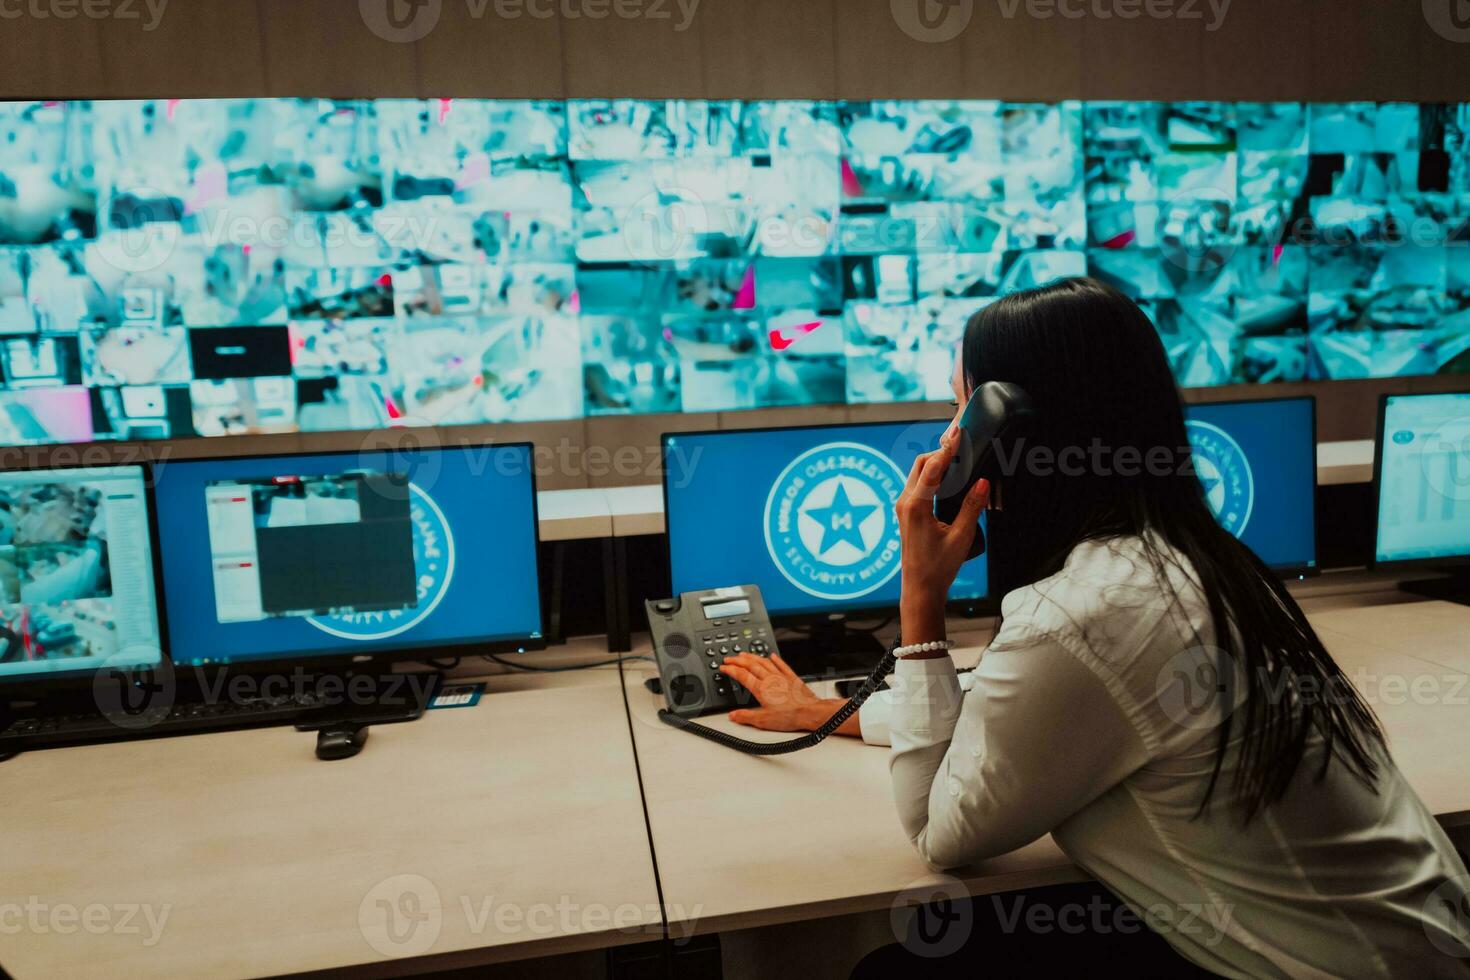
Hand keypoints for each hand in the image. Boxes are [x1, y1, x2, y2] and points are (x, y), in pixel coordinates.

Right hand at [720, 653, 841, 732]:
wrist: (810, 712)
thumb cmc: (790, 716)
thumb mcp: (763, 721)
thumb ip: (746, 717)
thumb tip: (733, 715)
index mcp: (761, 689)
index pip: (742, 675)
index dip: (731, 670)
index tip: (724, 667)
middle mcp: (770, 679)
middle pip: (751, 665)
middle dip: (738, 660)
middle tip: (730, 658)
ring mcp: (782, 677)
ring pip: (764, 662)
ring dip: (753, 656)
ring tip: (745, 654)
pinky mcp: (792, 678)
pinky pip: (782, 665)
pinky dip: (775, 659)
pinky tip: (772, 656)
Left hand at [895, 428, 990, 643]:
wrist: (920, 588)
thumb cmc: (938, 567)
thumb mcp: (961, 536)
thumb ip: (972, 507)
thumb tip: (983, 482)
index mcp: (916, 506)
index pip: (932, 467)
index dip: (947, 448)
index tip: (958, 433)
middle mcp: (905, 502)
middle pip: (921, 463)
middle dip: (940, 451)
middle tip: (961, 442)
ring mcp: (903, 507)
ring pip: (917, 473)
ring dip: (935, 462)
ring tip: (957, 456)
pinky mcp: (906, 512)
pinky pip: (917, 484)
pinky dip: (931, 474)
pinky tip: (947, 476)